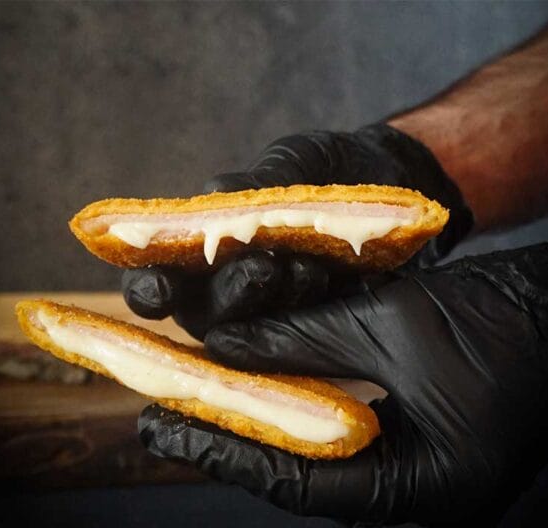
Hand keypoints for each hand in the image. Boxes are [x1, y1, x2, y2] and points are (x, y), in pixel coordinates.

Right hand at [121, 123, 473, 332]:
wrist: (398, 185)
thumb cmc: (330, 170)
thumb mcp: (296, 164)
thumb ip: (256, 185)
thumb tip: (215, 198)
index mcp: (207, 247)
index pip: (162, 276)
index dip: (149, 287)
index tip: (160, 287)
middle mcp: (231, 289)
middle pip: (203, 316)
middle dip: (226, 296)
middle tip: (261, 270)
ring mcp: (273, 315)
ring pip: (248, 335)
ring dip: (269, 307)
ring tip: (303, 270)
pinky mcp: (315, 332)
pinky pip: (300, 343)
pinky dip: (308, 321)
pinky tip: (328, 286)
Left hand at [138, 243, 547, 527]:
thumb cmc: (503, 316)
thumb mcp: (395, 324)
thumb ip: (305, 340)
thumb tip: (225, 347)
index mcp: (433, 485)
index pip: (306, 484)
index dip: (229, 453)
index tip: (166, 431)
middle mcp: (427, 493)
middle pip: (311, 476)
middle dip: (239, 442)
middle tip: (169, 421)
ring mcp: (430, 472)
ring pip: (328, 458)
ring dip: (268, 425)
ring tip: (202, 405)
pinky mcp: (427, 445)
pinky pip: (351, 439)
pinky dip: (305, 413)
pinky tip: (263, 391)